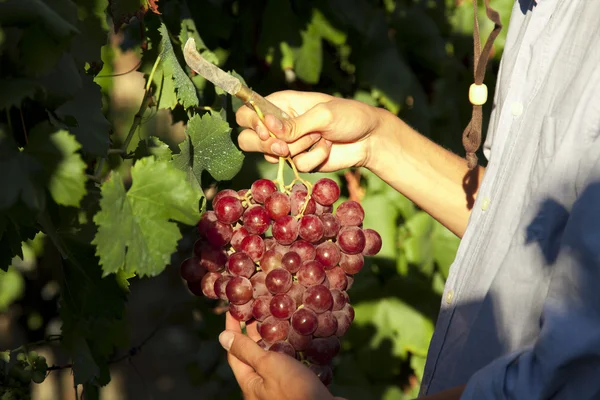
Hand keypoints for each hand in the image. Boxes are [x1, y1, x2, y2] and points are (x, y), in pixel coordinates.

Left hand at [220, 312, 337, 399]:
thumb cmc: (295, 390)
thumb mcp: (268, 366)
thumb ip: (247, 351)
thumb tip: (222, 337)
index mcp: (250, 385)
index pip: (235, 353)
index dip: (233, 330)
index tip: (235, 309)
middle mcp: (263, 388)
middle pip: (253, 355)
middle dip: (254, 332)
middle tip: (258, 309)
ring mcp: (281, 388)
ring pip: (274, 359)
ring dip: (275, 340)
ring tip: (279, 319)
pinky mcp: (298, 387)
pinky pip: (290, 364)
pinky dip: (291, 350)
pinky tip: (298, 338)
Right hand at [235, 90, 384, 172]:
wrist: (370, 139)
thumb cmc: (349, 116)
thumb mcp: (323, 114)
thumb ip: (295, 124)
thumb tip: (270, 129)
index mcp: (282, 104)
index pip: (247, 112)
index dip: (251, 123)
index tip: (267, 130)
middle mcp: (281, 124)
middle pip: (248, 138)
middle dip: (266, 145)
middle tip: (285, 147)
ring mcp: (289, 144)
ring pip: (271, 155)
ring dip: (297, 149)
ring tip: (317, 139)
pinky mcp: (300, 161)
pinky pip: (296, 165)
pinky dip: (313, 158)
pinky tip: (327, 148)